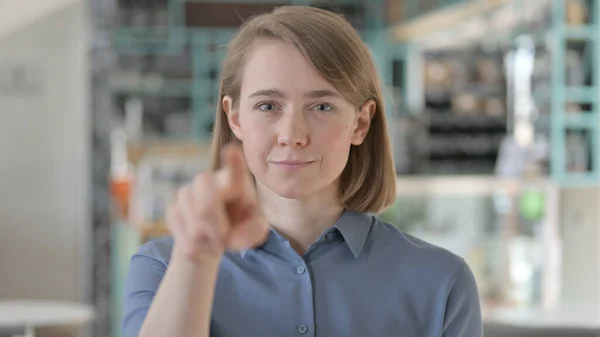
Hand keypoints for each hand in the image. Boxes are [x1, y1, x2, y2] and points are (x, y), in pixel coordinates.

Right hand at [167, 143, 267, 263]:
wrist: (212, 235)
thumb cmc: (240, 223)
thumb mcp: (254, 227)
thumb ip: (255, 230)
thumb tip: (240, 234)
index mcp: (234, 180)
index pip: (234, 169)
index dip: (233, 161)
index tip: (232, 150)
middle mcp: (207, 180)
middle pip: (207, 206)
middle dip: (218, 230)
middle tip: (227, 242)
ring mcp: (186, 193)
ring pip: (196, 229)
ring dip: (211, 244)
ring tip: (218, 243)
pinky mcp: (172, 210)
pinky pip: (186, 240)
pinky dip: (199, 251)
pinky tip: (204, 245)